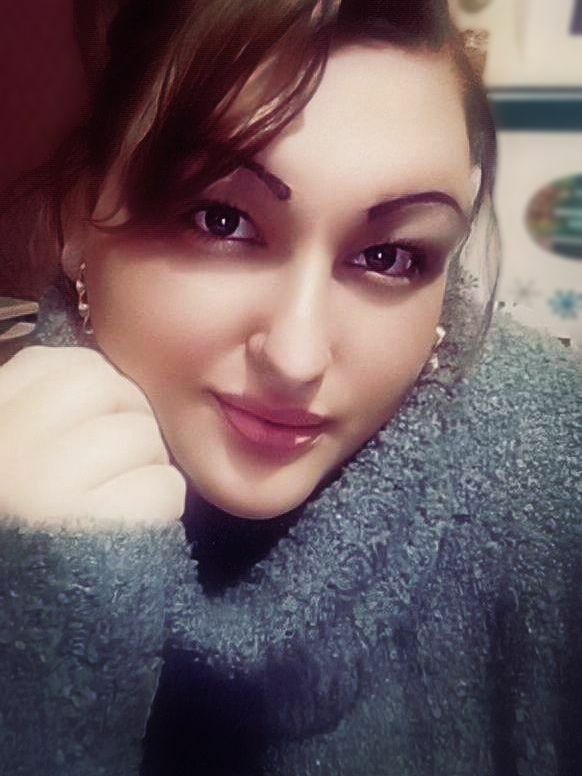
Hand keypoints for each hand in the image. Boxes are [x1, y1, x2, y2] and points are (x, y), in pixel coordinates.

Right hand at [0, 346, 185, 526]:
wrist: (16, 622)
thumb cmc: (17, 530)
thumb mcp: (9, 455)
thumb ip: (36, 410)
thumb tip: (100, 375)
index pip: (68, 363)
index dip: (97, 391)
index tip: (91, 425)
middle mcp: (13, 444)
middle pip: (117, 393)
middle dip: (128, 427)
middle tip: (110, 470)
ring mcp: (53, 484)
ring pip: (147, 440)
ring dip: (145, 472)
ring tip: (112, 507)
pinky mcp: (98, 527)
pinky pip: (164, 487)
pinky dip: (158, 510)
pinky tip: (127, 533)